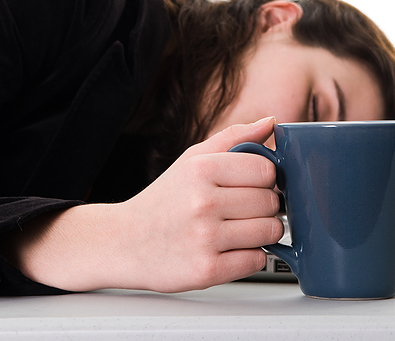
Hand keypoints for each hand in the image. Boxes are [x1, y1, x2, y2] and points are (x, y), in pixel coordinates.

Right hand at [0, 116, 282, 292]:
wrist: (123, 242)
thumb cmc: (163, 200)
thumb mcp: (192, 160)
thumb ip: (234, 138)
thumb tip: (271, 123)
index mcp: (201, 169)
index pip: (266, 170)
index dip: (266, 179)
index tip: (254, 185)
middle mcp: (203, 202)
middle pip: (271, 202)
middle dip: (265, 206)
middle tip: (242, 210)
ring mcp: (205, 238)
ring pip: (270, 231)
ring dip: (262, 232)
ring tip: (238, 229)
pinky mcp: (207, 270)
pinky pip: (257, 260)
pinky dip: (250, 256)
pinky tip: (230, 249)